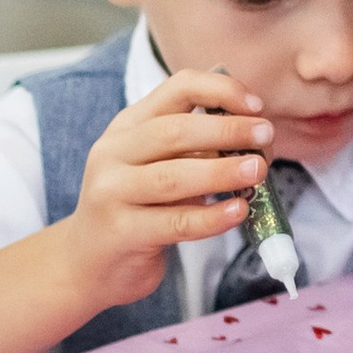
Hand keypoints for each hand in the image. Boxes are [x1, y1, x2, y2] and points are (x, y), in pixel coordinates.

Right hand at [65, 69, 270, 312]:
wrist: (86, 262)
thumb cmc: (136, 207)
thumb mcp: (157, 165)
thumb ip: (194, 147)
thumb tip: (255, 137)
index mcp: (128, 126)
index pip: (177, 89)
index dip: (220, 90)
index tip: (256, 106)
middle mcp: (113, 153)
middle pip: (174, 131)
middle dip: (227, 130)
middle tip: (266, 136)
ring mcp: (112, 193)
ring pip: (173, 177)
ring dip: (222, 171)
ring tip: (258, 170)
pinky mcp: (120, 232)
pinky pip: (174, 222)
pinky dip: (211, 217)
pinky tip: (238, 211)